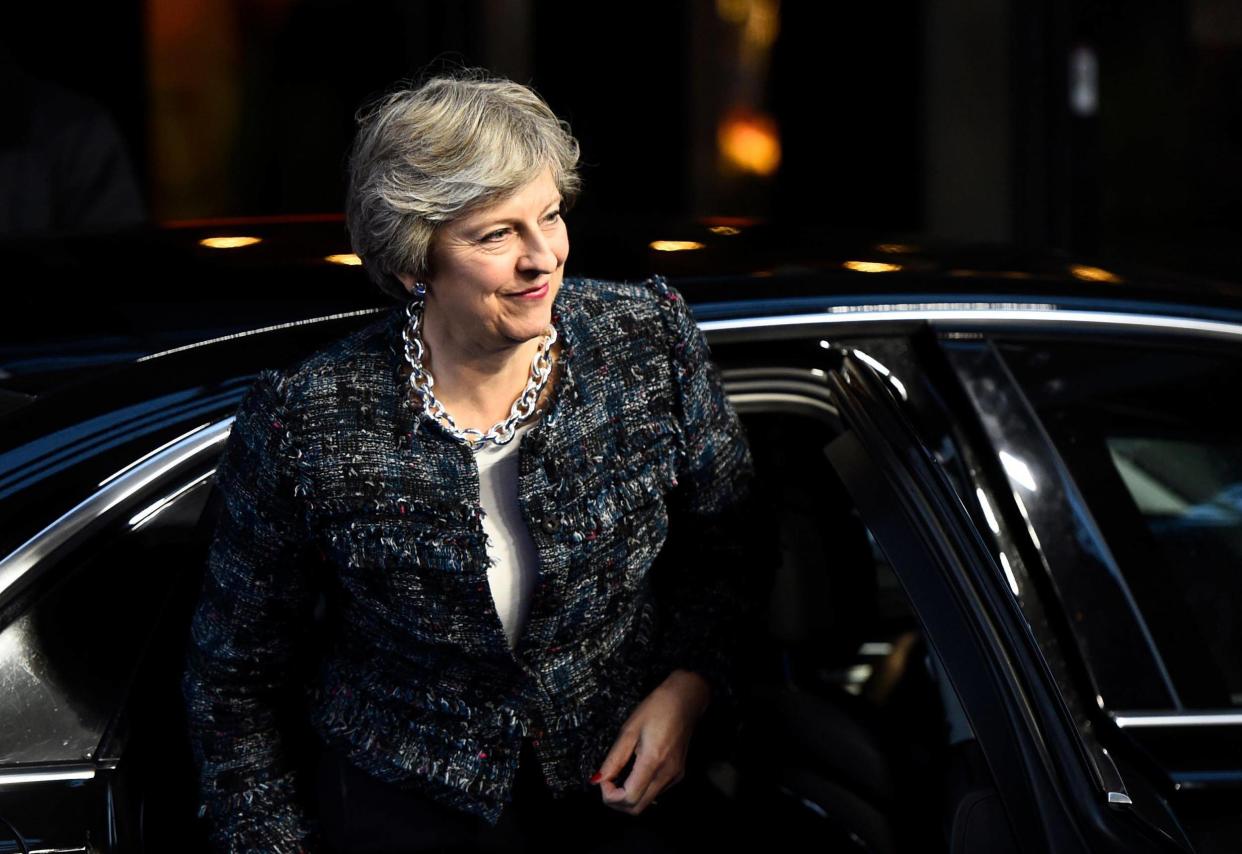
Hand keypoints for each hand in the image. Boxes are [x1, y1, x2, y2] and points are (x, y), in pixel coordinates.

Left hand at [589, 669, 711, 814]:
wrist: (685, 700)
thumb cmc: (656, 708)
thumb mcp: (629, 730)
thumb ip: (613, 759)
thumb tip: (597, 780)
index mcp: (653, 761)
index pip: (629, 798)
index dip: (610, 795)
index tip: (603, 780)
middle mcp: (667, 775)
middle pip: (637, 808)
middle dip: (616, 801)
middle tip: (607, 782)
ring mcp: (675, 777)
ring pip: (646, 803)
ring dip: (628, 797)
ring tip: (619, 776)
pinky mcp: (678, 775)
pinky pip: (656, 793)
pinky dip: (640, 790)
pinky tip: (634, 773)